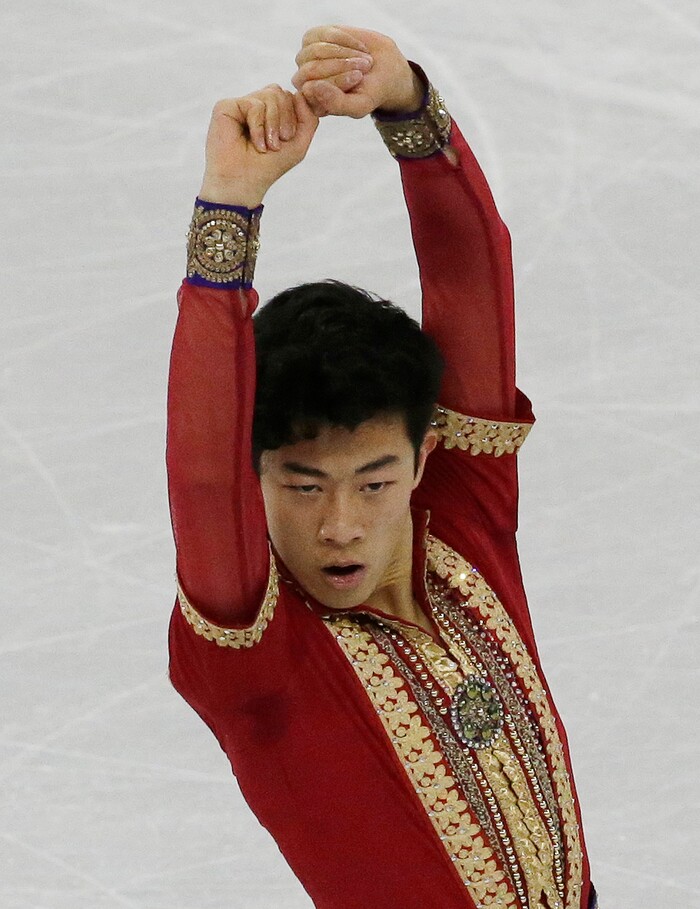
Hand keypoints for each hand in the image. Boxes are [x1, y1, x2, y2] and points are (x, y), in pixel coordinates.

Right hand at [199, 85, 318, 207]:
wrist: (243, 183)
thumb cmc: (268, 166)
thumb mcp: (298, 144)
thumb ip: (309, 118)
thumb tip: (301, 93)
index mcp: (271, 112)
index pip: (291, 96)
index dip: (295, 115)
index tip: (288, 139)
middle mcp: (256, 104)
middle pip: (282, 92)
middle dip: (286, 119)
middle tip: (278, 143)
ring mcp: (241, 104)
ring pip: (271, 94)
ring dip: (274, 123)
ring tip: (268, 145)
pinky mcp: (226, 106)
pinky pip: (254, 104)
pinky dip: (259, 126)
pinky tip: (256, 143)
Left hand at [292, 26, 423, 118]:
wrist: (384, 69)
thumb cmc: (370, 91)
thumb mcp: (359, 105)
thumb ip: (335, 104)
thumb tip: (308, 88)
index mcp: (312, 103)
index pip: (311, 91)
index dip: (337, 82)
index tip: (359, 79)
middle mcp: (305, 82)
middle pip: (310, 70)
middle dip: (341, 67)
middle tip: (363, 68)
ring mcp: (306, 59)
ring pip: (315, 51)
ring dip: (345, 54)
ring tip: (364, 60)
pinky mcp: (313, 38)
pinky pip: (323, 34)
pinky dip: (345, 39)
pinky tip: (359, 48)